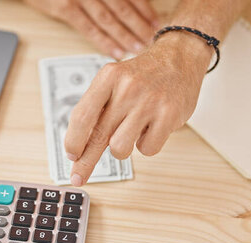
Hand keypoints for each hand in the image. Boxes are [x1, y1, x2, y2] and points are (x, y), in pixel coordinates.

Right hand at [23, 0, 157, 58]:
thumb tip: (133, 8)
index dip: (146, 10)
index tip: (157, 25)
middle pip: (123, 7)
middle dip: (140, 27)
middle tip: (153, 43)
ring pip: (109, 19)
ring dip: (126, 36)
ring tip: (139, 50)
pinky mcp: (64, 7)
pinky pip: (89, 28)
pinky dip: (104, 42)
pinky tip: (116, 52)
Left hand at [64, 33, 212, 185]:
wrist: (180, 57)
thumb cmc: (143, 75)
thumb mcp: (115, 80)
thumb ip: (98, 108)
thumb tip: (79, 147)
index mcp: (108, 77)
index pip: (83, 116)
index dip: (73, 141)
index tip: (71, 156)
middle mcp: (127, 88)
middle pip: (98, 136)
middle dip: (85, 162)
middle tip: (78, 177)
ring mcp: (149, 101)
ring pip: (121, 148)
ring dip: (123, 148)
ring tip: (132, 132)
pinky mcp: (169, 114)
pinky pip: (147, 149)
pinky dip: (147, 144)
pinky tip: (152, 128)